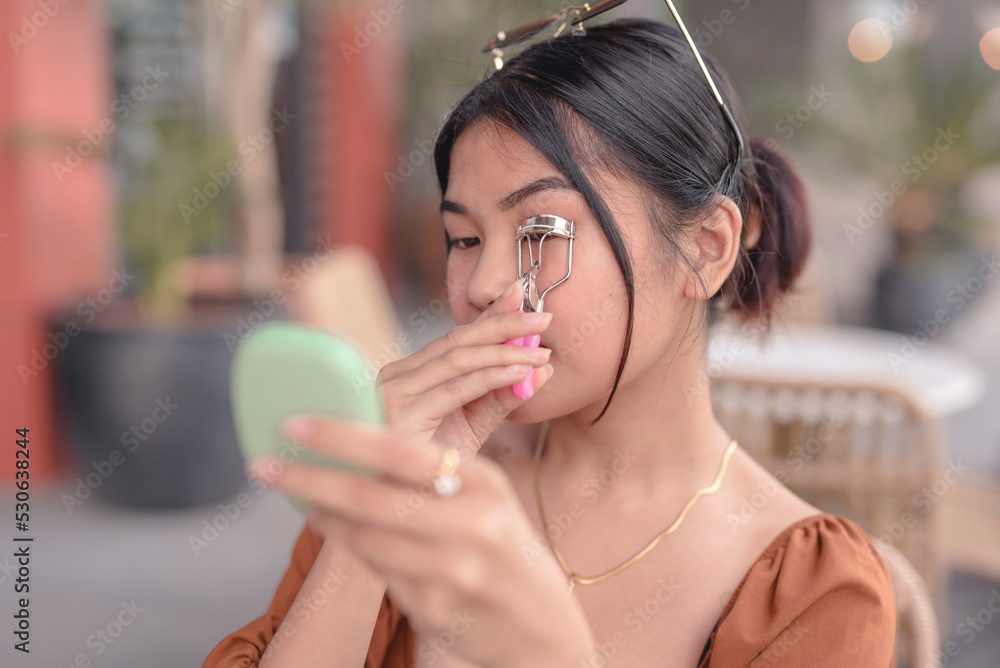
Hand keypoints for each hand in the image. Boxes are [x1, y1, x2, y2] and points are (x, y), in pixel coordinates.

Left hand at [257, 416, 593, 667]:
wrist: (543, 629)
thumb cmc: (504, 549)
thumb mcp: (485, 501)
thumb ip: (432, 475)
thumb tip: (360, 442)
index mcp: (484, 483)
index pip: (400, 451)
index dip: (341, 434)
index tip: (294, 422)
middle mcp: (471, 525)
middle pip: (369, 496)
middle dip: (307, 477)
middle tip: (262, 465)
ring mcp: (454, 572)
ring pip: (365, 537)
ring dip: (323, 516)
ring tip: (299, 497)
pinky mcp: (436, 610)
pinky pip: (378, 572)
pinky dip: (353, 549)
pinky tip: (339, 532)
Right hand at [375, 278, 553, 457]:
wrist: (395, 517)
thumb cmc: (428, 475)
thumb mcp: (470, 429)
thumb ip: (498, 398)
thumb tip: (540, 367)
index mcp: (409, 376)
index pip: (456, 337)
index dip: (491, 314)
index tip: (523, 293)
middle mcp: (396, 377)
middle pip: (458, 340)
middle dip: (504, 323)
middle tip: (544, 314)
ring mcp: (394, 394)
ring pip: (458, 359)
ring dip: (505, 348)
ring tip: (540, 345)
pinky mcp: (401, 417)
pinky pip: (455, 389)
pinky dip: (491, 376)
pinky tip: (521, 370)